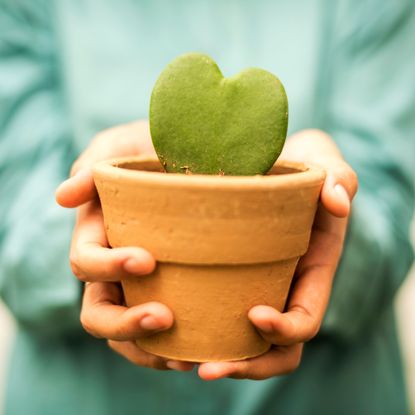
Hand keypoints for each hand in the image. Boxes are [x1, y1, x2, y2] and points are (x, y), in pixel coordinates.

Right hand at [56, 121, 193, 371]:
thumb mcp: (123, 149)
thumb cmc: (152, 152)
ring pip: (128, 335)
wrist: (195, 160)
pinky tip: (202, 351)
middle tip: (164, 318)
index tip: (146, 259)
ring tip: (185, 357)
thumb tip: (62, 197)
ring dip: (149, 350)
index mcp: (99, 238)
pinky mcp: (174, 295)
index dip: (108, 267)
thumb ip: (93, 167)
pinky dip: (174, 350)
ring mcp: (142, 287)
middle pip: (99, 313)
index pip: (86, 264)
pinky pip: (163, 335)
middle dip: (125, 322)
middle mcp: (115, 270)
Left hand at [198, 129, 357, 380]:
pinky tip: (161, 326)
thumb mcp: (322, 162)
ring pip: (239, 344)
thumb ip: (338, 177)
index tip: (254, 314)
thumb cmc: (297, 165)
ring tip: (182, 361)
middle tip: (207, 368)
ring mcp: (251, 288)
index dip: (284, 330)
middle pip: (272, 350)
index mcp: (309, 274)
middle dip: (245, 365)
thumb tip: (338, 203)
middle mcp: (280, 289)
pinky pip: (210, 316)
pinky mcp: (221, 278)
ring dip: (215, 359)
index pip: (304, 320)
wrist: (264, 164)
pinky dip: (193, 332)